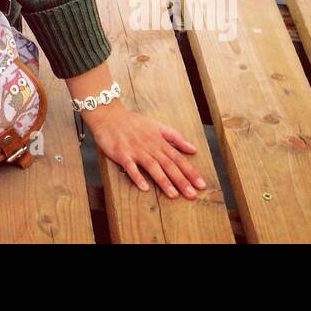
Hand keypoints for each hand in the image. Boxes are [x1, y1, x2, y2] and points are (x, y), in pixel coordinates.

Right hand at [88, 104, 206, 199]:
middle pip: (168, 165)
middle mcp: (150, 147)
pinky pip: (130, 167)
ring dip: (163, 181)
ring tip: (174, 195)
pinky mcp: (122, 154)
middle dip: (181, 180)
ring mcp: (136, 150)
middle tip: (192, 195)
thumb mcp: (157, 125)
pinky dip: (137, 177)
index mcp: (159, 141)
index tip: (201, 185)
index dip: (190, 172)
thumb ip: (175, 137)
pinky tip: (144, 188)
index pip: (178, 159)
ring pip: (152, 167)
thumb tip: (193, 149)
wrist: (109, 115)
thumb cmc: (133, 122)